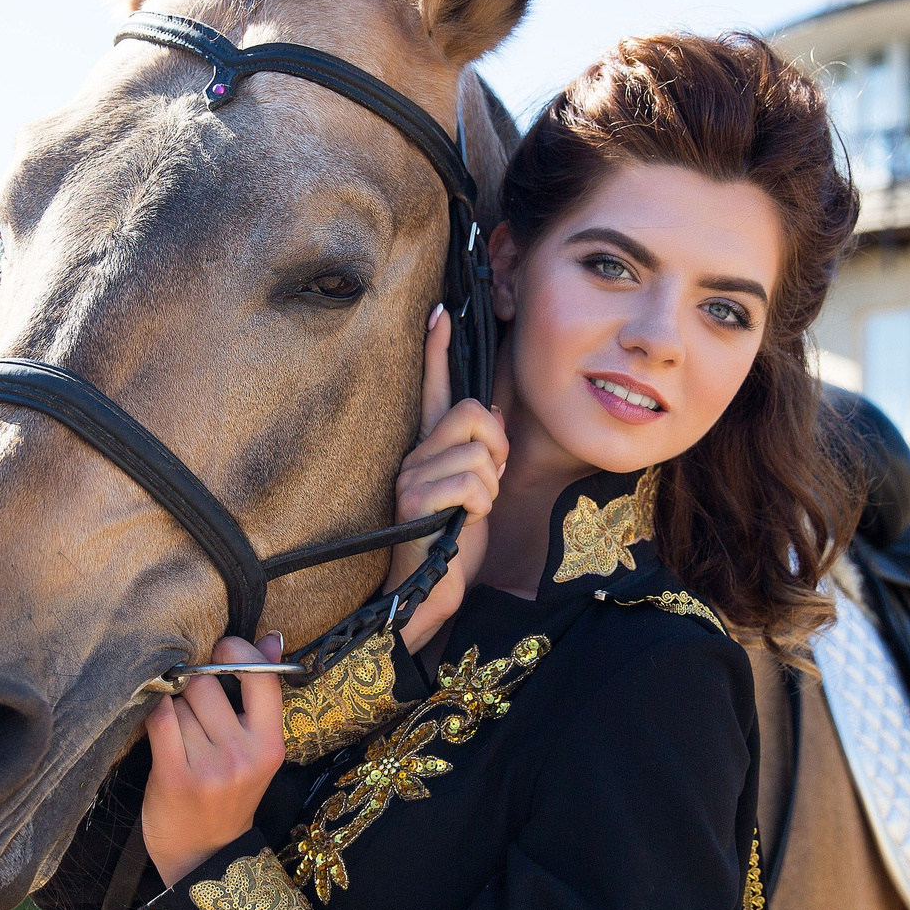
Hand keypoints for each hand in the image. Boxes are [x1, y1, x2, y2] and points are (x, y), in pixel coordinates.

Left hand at [142, 632, 287, 886]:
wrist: (205, 859)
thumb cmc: (229, 797)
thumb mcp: (256, 749)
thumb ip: (261, 695)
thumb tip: (272, 637)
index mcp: (270, 744)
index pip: (260, 675)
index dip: (236, 652)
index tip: (221, 654)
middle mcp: (243, 754)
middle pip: (208, 684)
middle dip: (193, 685)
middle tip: (191, 704)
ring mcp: (209, 767)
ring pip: (180, 702)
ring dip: (173, 707)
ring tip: (179, 731)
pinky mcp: (175, 776)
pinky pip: (159, 720)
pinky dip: (156, 716)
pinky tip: (160, 729)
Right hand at [387, 305, 505, 652]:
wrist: (424, 597)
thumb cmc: (450, 547)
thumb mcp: (474, 493)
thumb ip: (479, 455)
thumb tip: (490, 414)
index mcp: (427, 450)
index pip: (434, 390)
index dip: (437, 351)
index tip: (440, 313)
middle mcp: (413, 455)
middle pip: (474, 414)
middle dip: (497, 448)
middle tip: (488, 481)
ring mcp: (411, 476)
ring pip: (479, 454)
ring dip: (489, 488)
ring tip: (469, 514)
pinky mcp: (416, 501)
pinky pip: (473, 484)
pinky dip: (480, 507)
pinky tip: (461, 526)